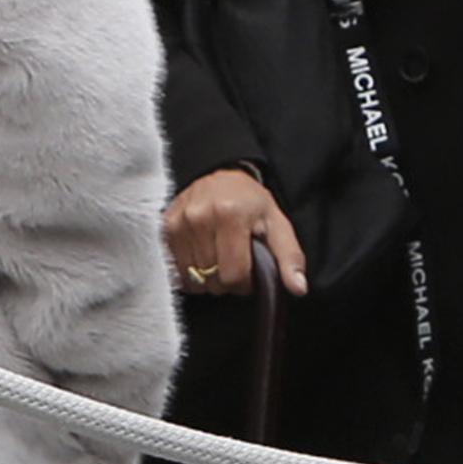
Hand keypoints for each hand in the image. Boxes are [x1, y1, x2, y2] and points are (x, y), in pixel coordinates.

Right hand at [164, 168, 305, 299]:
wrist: (221, 175)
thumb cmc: (251, 203)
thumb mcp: (277, 225)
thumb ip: (289, 258)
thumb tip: (298, 288)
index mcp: (230, 215)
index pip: (233, 276)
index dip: (245, 283)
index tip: (249, 270)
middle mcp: (200, 217)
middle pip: (212, 280)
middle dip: (226, 279)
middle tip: (233, 260)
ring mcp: (178, 222)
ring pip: (192, 279)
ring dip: (206, 277)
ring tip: (217, 256)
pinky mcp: (164, 228)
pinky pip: (175, 270)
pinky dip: (189, 271)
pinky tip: (200, 255)